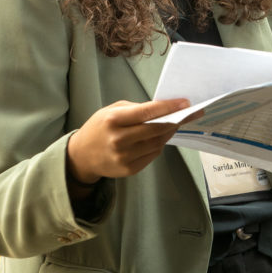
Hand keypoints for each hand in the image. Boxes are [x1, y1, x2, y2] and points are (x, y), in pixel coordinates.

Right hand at [66, 98, 189, 183]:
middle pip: (156, 129)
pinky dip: (159, 145)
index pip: (147, 112)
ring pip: (157, 143)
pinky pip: (153, 155)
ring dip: (169, 132)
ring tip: (176, 123)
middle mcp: (119, 139)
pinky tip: (161, 137)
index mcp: (113, 120)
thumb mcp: (112, 110)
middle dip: (176, 120)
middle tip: (190, 113)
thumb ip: (136, 109)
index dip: (169, 107)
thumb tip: (164, 109)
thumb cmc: (99, 127)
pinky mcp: (129, 170)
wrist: (81, 156)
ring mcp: (124, 157)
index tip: (186, 102)